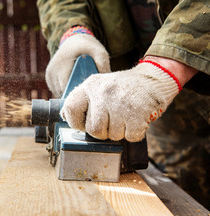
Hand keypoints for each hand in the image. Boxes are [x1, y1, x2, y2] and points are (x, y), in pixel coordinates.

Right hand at [46, 33, 109, 96]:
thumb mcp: (99, 52)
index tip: (86, 95)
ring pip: (58, 92)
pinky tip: (72, 88)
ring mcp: (49, 74)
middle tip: (85, 95)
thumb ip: (103, 65)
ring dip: (67, 94)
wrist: (73, 40)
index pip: (66, 87)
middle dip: (73, 95)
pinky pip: (55, 90)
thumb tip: (103, 82)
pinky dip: (63, 91)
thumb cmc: (87, 48)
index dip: (76, 94)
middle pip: (62, 92)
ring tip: (80, 91)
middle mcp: (53, 69)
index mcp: (63, 64)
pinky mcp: (48, 77)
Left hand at [60, 60, 183, 141]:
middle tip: (111, 123)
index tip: (84, 124)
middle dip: (102, 132)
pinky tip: (136, 121)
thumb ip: (83, 100)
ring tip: (125, 118)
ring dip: (120, 132)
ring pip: (113, 135)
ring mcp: (120, 102)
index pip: (70, 109)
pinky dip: (134, 134)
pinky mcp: (138, 112)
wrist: (153, 77)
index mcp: (90, 85)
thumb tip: (64, 116)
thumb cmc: (123, 88)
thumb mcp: (99, 86)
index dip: (75, 123)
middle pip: (93, 129)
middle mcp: (103, 92)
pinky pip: (130, 137)